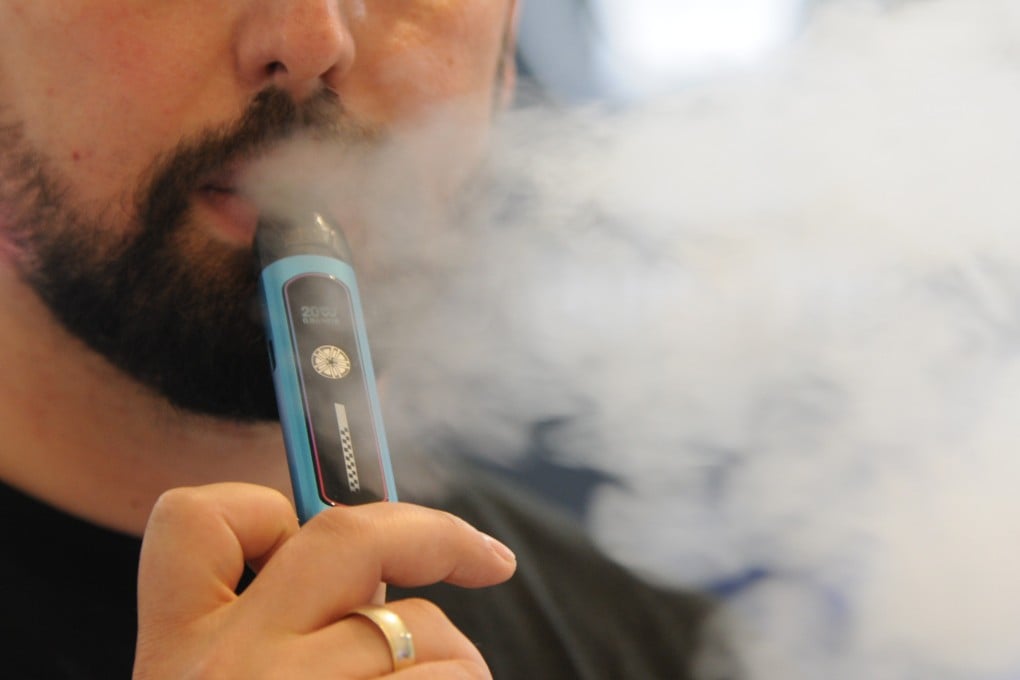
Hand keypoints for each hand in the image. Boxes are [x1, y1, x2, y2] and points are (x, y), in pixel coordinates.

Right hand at [133, 483, 516, 677]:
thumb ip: (277, 638)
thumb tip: (376, 568)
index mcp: (180, 658)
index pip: (195, 520)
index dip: (263, 504)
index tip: (333, 515)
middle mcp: (231, 673)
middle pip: (347, 539)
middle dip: (430, 533)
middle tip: (485, 560)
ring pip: (433, 637)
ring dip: (454, 673)